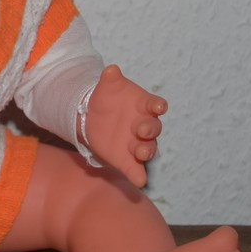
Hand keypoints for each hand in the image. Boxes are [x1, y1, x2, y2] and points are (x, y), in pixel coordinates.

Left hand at [84, 64, 166, 187]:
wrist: (93, 117)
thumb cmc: (108, 98)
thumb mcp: (107, 86)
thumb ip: (110, 78)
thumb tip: (111, 70)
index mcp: (144, 105)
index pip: (156, 105)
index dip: (158, 106)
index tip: (158, 107)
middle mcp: (145, 126)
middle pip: (154, 129)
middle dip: (150, 130)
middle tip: (142, 130)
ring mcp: (137, 143)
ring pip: (148, 150)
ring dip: (146, 152)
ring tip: (139, 153)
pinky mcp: (127, 159)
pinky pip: (136, 169)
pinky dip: (139, 176)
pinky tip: (139, 181)